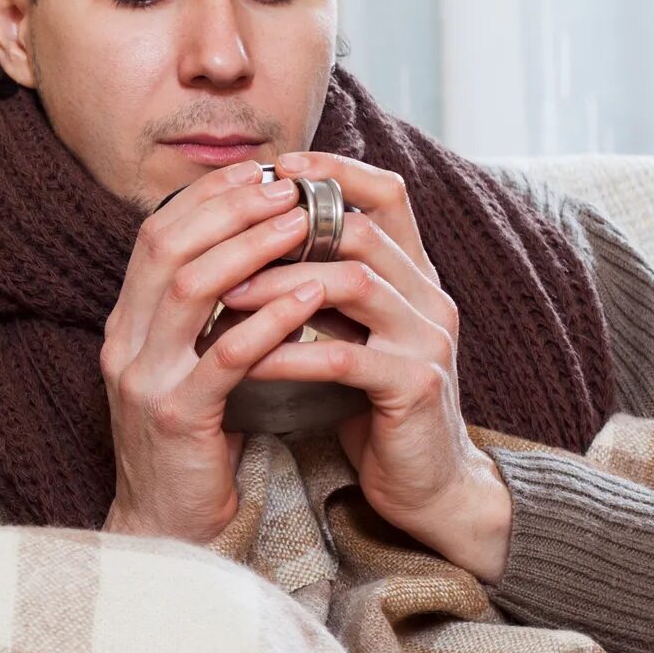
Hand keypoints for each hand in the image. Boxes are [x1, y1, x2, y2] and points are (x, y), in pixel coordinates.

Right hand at [99, 161, 333, 545]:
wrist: (168, 530)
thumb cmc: (194, 444)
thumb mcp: (188, 366)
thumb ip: (206, 315)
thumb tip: (254, 250)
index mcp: (126, 326)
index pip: (156, 236)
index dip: (208, 197)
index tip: (261, 171)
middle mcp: (124, 345)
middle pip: (168, 248)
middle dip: (229, 208)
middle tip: (287, 185)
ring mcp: (144, 380)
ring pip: (191, 290)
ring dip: (252, 248)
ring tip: (305, 225)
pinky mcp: (177, 419)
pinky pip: (224, 356)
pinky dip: (269, 320)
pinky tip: (311, 297)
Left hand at [217, 151, 510, 577]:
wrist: (425, 484)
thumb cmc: (373, 406)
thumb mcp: (349, 333)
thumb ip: (321, 289)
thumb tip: (251, 241)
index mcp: (415, 276)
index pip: (388, 194)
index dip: (333, 172)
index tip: (273, 168)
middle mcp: (430, 297)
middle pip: (362, 231)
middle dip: (286, 231)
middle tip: (223, 241)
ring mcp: (429, 340)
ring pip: (352, 284)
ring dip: (280, 286)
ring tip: (224, 297)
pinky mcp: (417, 387)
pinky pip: (344, 356)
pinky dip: (288, 352)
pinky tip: (244, 358)